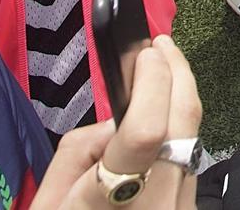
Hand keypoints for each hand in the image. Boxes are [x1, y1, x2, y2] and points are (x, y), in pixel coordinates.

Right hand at [31, 37, 202, 209]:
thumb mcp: (47, 199)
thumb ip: (82, 148)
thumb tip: (118, 114)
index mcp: (108, 202)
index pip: (143, 130)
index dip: (152, 82)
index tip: (146, 51)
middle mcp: (155, 204)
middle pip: (185, 123)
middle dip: (177, 73)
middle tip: (160, 45)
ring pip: (192, 142)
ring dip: (179, 103)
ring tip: (158, 77)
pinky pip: (188, 164)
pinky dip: (177, 136)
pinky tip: (160, 126)